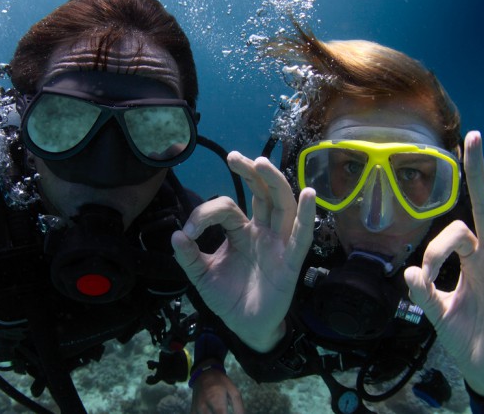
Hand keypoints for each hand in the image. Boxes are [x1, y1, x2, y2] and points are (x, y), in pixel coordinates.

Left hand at [171, 151, 315, 351]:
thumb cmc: (227, 298)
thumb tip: (175, 235)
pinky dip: (307, 216)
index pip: (227, 208)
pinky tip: (308, 194)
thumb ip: (189, 256)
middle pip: (262, 194)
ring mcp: (278, 244)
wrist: (244, 327)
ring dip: (274, 183)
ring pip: (282, 206)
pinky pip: (301, 237)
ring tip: (262, 163)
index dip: (205, 214)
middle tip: (234, 157)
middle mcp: (262, 232)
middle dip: (250, 173)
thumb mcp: (202, 276)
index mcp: (241, 231)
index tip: (188, 232)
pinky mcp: (290, 262)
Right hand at [190, 361, 243, 413]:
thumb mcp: (233, 390)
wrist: (204, 373)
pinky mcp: (193, 411)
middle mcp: (203, 405)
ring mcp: (197, 409)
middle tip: (225, 412)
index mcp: (215, 399)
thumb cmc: (221, 383)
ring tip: (220, 411)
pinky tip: (212, 412)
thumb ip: (238, 407)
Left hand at [404, 131, 483, 395]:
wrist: (479, 361)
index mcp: (468, 258)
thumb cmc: (460, 332)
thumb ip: (423, 292)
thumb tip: (409, 272)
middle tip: (474, 135)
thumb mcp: (434, 310)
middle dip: (478, 172)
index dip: (437, 248)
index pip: (454, 233)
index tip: (426, 273)